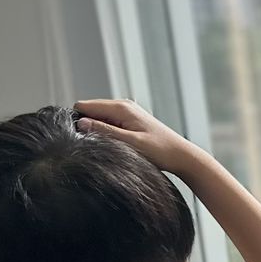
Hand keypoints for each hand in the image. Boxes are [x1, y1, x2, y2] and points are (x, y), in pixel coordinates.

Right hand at [74, 99, 203, 175]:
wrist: (182, 156)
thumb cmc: (161, 151)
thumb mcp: (130, 143)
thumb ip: (105, 131)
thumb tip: (80, 123)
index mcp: (121, 107)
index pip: (83, 106)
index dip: (78, 121)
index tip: (83, 138)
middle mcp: (123, 105)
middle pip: (90, 110)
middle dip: (88, 126)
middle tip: (100, 144)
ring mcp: (127, 112)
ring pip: (99, 118)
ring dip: (99, 131)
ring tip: (113, 146)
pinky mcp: (131, 121)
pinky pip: (109, 124)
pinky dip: (109, 133)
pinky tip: (119, 145)